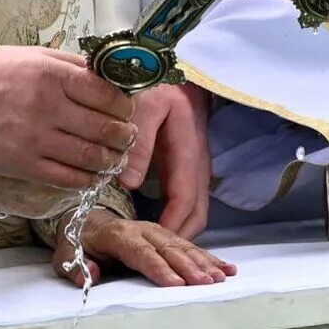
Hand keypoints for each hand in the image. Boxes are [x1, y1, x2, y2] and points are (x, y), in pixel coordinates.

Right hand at [0, 46, 135, 191]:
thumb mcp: (38, 56)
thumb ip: (74, 67)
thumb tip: (111, 79)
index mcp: (54, 76)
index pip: (107, 95)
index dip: (125, 107)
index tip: (126, 111)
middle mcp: (48, 107)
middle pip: (105, 128)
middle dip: (124, 136)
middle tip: (127, 137)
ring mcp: (35, 139)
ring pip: (91, 156)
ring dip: (111, 160)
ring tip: (115, 158)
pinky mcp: (23, 164)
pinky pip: (67, 178)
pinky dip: (87, 179)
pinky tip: (94, 175)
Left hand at [50, 209, 236, 287]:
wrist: (86, 220)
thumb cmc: (78, 242)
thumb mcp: (66, 255)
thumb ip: (76, 268)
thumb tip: (91, 277)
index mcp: (117, 234)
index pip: (140, 252)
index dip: (158, 267)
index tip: (175, 284)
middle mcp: (141, 229)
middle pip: (168, 247)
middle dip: (188, 266)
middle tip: (206, 284)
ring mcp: (156, 230)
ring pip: (183, 244)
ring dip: (203, 261)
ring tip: (221, 277)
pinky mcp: (167, 234)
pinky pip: (189, 244)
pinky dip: (208, 256)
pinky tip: (225, 268)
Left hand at [120, 82, 212, 238]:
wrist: (181, 70)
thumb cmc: (162, 85)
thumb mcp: (147, 106)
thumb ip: (140, 145)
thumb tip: (129, 183)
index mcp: (188, 154)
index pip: (185, 201)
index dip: (172, 228)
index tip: (153, 246)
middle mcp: (198, 165)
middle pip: (197, 214)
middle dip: (181, 240)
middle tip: (154, 258)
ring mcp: (197, 167)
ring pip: (196, 210)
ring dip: (181, 231)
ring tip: (155, 249)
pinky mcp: (189, 166)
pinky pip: (189, 200)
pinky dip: (179, 218)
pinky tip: (157, 226)